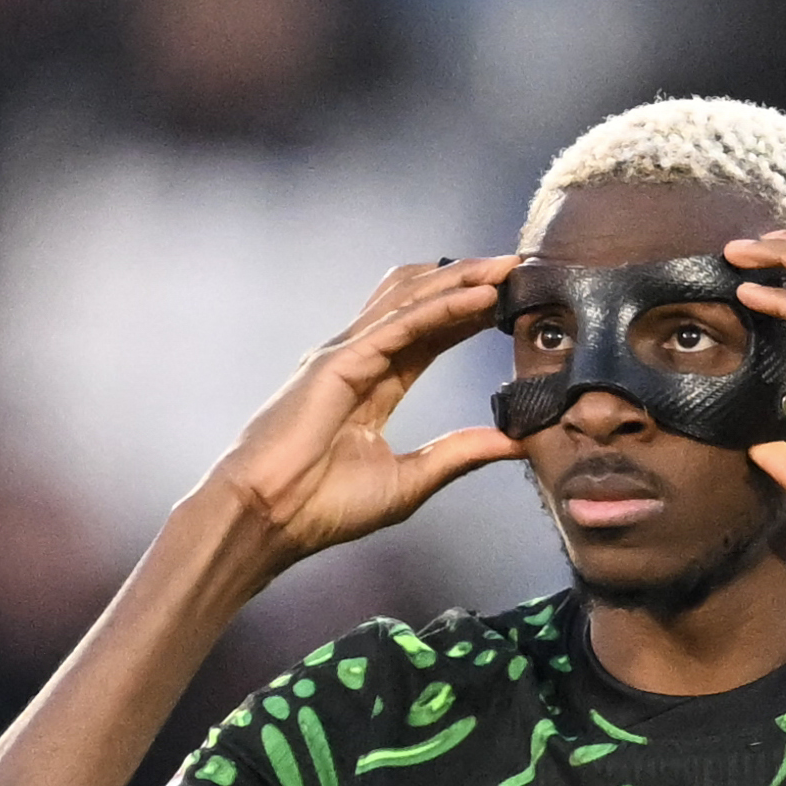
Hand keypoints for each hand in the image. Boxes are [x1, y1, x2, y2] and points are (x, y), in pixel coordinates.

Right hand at [200, 255, 525, 568]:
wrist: (268, 519)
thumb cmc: (321, 507)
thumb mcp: (410, 480)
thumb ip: (459, 454)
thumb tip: (516, 443)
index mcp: (373, 386)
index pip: (429, 335)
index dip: (468, 313)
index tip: (512, 298)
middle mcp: (359, 359)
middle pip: (421, 304)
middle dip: (468, 281)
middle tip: (518, 266)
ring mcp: (345, 355)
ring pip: (411, 301)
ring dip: (460, 281)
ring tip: (506, 268)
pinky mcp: (339, 361)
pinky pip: (401, 325)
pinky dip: (443, 307)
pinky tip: (480, 298)